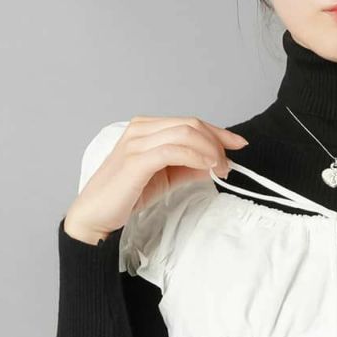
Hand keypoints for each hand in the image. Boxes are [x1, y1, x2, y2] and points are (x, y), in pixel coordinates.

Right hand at [63, 116, 247, 243]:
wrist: (97, 214)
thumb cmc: (127, 194)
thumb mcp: (167, 177)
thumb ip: (190, 167)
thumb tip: (218, 164)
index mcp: (147, 128)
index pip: (190, 122)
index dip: (219, 131)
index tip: (239, 144)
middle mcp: (141, 129)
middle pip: (191, 125)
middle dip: (217, 143)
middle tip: (229, 165)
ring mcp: (137, 142)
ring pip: (185, 134)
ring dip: (210, 151)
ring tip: (221, 169)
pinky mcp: (136, 160)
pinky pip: (173, 150)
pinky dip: (195, 157)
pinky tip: (207, 168)